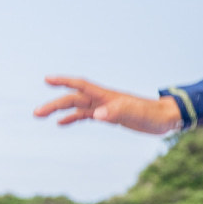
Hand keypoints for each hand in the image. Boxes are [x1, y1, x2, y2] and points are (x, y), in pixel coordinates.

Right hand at [34, 76, 182, 133]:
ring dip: (59, 110)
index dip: (64, 82)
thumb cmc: (153, 115)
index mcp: (108, 96)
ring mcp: (106, 107)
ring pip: (77, 107)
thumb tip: (95, 115)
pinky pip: (86, 115)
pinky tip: (61, 124)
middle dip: (54, 103)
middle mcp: (104, 100)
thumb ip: (116, 112)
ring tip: (40, 115)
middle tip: (36, 113)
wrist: (167, 118)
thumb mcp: (136, 114)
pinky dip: (73, 118)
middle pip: (74, 98)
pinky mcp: (110, 116)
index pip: (82, 85)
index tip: (47, 80)